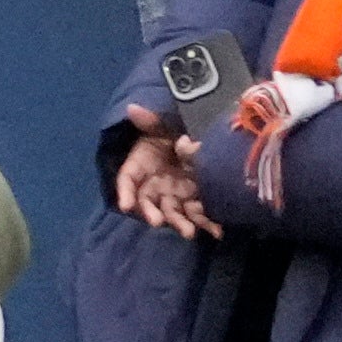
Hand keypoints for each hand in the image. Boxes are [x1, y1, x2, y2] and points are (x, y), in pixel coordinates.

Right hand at [110, 117, 214, 239]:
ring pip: (174, 212)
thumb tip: (133, 108)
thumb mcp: (161, 125)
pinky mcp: (195, 200)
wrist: (193, 138)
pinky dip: (207, 222)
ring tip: (189, 232)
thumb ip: (150, 120)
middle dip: (152, 213)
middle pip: (149, 202)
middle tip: (157, 222)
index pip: (128, 180)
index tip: (125, 206)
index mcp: (141, 166)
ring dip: (181, 223)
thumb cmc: (170, 133)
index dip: (125, 193)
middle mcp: (155, 185)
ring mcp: (174, 195)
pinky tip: (217, 231)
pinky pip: (198, 214)